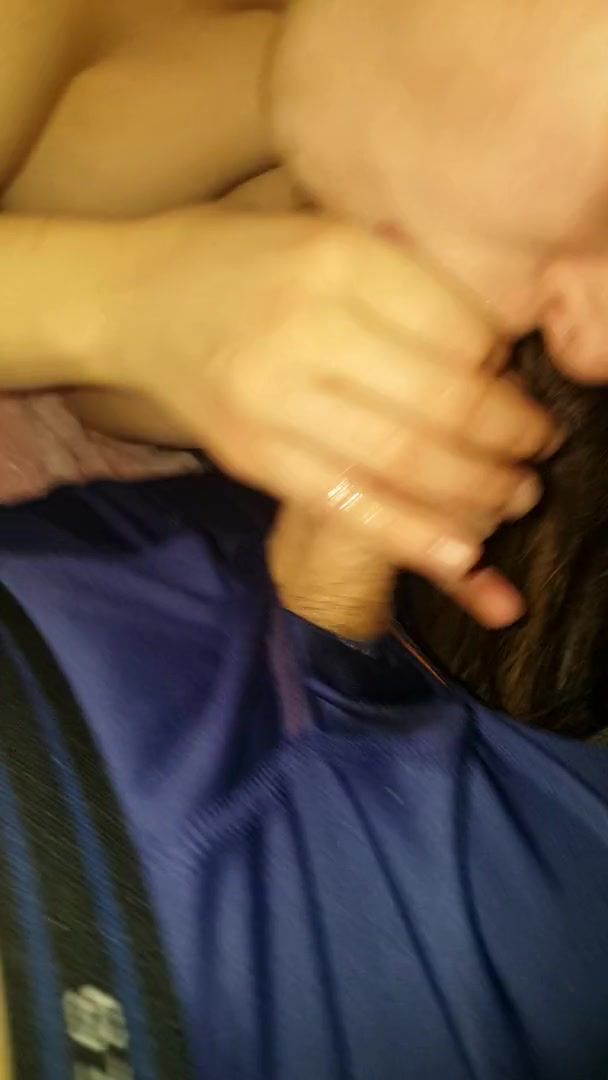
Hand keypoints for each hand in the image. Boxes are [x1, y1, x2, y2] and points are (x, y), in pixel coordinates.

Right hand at [108, 208, 556, 622]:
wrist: (129, 300)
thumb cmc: (238, 262)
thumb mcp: (323, 236)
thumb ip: (401, 284)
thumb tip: (492, 352)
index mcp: (336, 259)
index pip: (457, 328)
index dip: (503, 368)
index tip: (518, 383)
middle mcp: (305, 329)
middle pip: (440, 401)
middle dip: (508, 439)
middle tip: (538, 452)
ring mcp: (272, 400)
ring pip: (401, 460)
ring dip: (476, 492)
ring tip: (515, 499)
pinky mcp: (251, 457)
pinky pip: (346, 504)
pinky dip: (411, 536)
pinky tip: (461, 556)